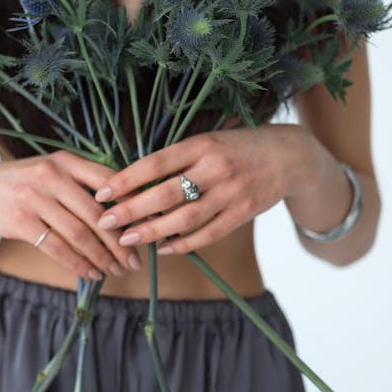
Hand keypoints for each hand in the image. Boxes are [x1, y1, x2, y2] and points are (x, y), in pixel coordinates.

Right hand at [0, 151, 142, 279]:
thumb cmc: (25, 182)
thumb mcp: (53, 170)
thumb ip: (84, 182)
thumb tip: (129, 207)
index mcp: (66, 160)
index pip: (109, 180)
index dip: (131, 204)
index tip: (148, 225)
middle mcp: (52, 175)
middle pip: (97, 214)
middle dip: (120, 241)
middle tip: (135, 260)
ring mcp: (35, 198)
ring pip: (79, 234)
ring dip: (102, 257)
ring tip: (115, 270)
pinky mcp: (21, 221)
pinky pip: (57, 248)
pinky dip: (78, 264)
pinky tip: (91, 273)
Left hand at [92, 124, 315, 254]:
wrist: (290, 156)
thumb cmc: (237, 148)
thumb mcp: (207, 141)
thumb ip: (176, 158)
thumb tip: (132, 181)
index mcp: (201, 144)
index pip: (155, 163)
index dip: (125, 180)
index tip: (101, 193)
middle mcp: (215, 167)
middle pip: (166, 193)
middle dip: (131, 210)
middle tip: (105, 222)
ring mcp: (231, 192)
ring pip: (185, 218)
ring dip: (153, 231)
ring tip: (128, 239)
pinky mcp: (243, 212)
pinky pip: (208, 233)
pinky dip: (183, 244)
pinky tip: (163, 249)